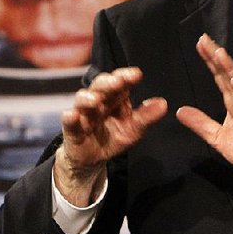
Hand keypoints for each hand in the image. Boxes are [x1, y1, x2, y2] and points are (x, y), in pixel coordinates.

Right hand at [54, 67, 166, 205]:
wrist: (93, 158)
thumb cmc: (113, 137)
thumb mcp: (134, 129)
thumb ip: (147, 117)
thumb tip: (163, 104)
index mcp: (115, 98)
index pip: (120, 81)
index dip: (126, 76)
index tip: (137, 75)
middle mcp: (98, 100)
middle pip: (100, 86)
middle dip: (108, 83)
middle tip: (117, 82)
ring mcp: (83, 113)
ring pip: (82, 100)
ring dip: (88, 98)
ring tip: (96, 101)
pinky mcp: (72, 128)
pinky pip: (69, 121)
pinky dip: (69, 117)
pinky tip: (72, 115)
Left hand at [176, 34, 232, 209]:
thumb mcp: (218, 138)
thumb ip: (201, 124)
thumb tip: (180, 111)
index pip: (219, 77)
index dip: (209, 61)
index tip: (200, 44)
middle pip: (228, 74)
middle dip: (216, 57)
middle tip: (204, 39)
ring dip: (229, 68)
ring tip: (218, 53)